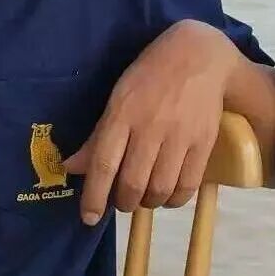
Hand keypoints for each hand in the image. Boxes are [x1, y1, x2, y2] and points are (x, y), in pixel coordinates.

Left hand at [63, 21, 240, 224]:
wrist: (197, 57)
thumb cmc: (148, 76)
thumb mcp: (117, 98)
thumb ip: (97, 136)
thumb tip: (71, 167)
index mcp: (122, 114)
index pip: (103, 163)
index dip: (94, 195)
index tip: (88, 218)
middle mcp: (149, 128)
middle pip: (132, 182)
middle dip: (122, 201)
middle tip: (119, 201)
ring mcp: (178, 137)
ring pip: (159, 189)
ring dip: (147, 202)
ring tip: (142, 197)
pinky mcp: (203, 143)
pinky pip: (186, 185)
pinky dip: (173, 200)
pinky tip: (166, 196)